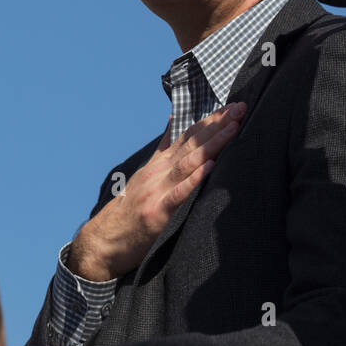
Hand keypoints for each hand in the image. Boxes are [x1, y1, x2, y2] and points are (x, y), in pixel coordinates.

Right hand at [67, 103, 244, 282]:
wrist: (104, 240)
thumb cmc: (130, 208)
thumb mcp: (145, 173)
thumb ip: (163, 148)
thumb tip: (173, 119)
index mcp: (160, 163)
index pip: (190, 134)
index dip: (212, 119)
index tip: (234, 105)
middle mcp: (159, 171)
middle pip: (193, 143)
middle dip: (219, 124)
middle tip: (241, 107)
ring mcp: (157, 190)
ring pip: (189, 162)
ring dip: (212, 144)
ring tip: (232, 128)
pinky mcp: (157, 213)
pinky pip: (178, 194)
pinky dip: (193, 180)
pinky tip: (209, 167)